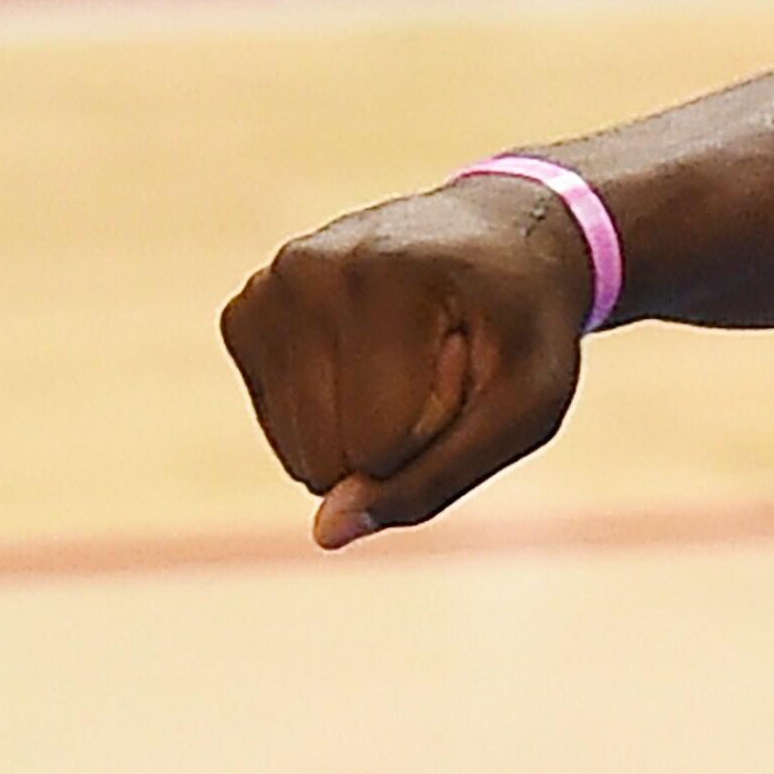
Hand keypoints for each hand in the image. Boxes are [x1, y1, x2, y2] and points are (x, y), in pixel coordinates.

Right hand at [218, 177, 590, 547]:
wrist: (499, 239)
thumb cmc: (523, 327)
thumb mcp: (528, 406)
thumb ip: (438, 478)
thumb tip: (325, 534)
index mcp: (388, 276)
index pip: (382, 445)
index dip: (442, 428)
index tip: (473, 358)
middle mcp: (308, 270)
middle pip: (331, 457)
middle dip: (399, 438)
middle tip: (442, 361)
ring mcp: (267, 288)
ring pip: (302, 454)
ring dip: (364, 430)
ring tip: (408, 355)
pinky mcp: (245, 314)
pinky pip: (280, 432)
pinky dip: (330, 416)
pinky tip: (368, 352)